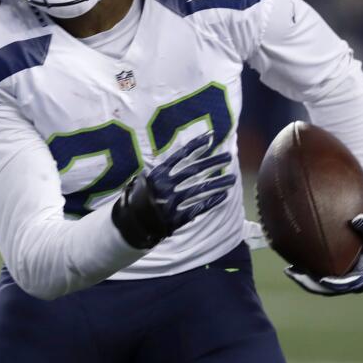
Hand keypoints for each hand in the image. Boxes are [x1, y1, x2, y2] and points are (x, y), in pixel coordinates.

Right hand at [111, 131, 235, 248]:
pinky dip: (210, 203)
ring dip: (218, 183)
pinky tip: (223, 196)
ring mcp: (172, 203)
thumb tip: (176, 158)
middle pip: (194, 171)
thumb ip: (160, 170)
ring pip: (200, 190)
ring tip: (232, 178)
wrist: (131, 225)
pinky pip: (197, 209)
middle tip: (228, 157)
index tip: (210, 137)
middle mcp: (166, 186)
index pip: (180, 156)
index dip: (196, 146)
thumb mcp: (144, 180)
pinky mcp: (176, 217)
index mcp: (157, 174)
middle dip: (213, 163)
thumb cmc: (138, 199)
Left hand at [285, 211, 362, 295]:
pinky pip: (320, 270)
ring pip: (322, 281)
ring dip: (306, 277)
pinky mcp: (337, 269)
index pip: (347, 284)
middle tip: (295, 274)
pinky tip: (292, 259)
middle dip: (312, 283)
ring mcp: (345, 276)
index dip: (334, 284)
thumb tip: (358, 220)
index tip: (322, 280)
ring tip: (290, 270)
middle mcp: (353, 280)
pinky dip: (307, 267)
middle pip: (329, 287)